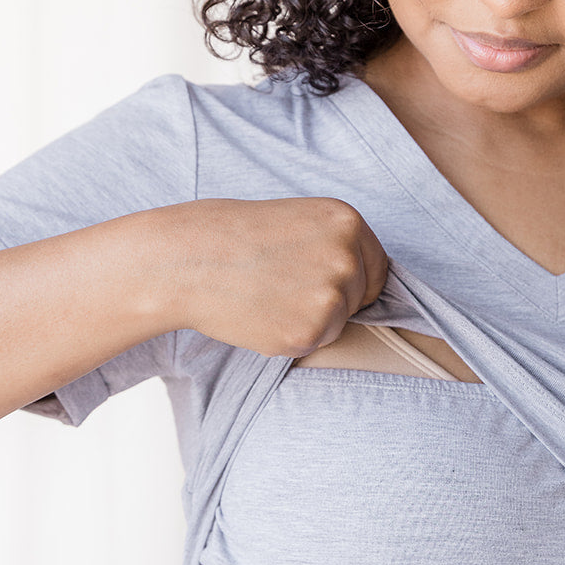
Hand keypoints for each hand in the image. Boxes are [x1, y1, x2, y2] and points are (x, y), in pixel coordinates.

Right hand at [159, 196, 388, 357]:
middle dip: (329, 301)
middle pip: (360, 299)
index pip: (377, 269)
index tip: (321, 283)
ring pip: (338, 324)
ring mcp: (331, 295)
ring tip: (267, 296)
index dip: (352, 282)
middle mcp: (348, 256)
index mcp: (348, 221)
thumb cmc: (233, 237)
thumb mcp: (299, 220)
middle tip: (281, 286)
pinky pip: (312, 344)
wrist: (186, 259)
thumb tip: (361, 280)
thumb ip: (335, 245)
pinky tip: (261, 314)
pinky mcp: (310, 330)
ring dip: (308, 320)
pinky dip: (288, 337)